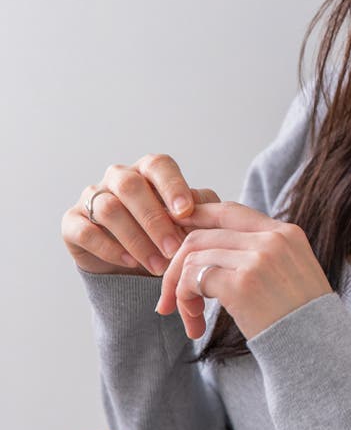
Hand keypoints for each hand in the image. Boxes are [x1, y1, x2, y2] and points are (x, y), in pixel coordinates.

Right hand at [61, 153, 219, 281]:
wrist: (135, 262)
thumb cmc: (168, 231)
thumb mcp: (191, 219)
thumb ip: (199, 208)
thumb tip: (197, 208)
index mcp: (148, 169)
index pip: (159, 165)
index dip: (172, 186)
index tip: (185, 211)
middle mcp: (118, 177)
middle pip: (131, 186)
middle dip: (154, 220)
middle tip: (173, 249)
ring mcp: (92, 197)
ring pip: (108, 209)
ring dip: (136, 239)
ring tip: (158, 264)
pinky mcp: (72, 223)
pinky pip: (85, 231)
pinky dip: (109, 248)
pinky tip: (130, 262)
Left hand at [156, 201, 333, 340]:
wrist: (318, 349)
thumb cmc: (302, 318)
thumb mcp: (291, 272)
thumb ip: (261, 253)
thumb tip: (215, 251)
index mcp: (286, 231)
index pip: (229, 210)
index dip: (197, 220)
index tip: (176, 242)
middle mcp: (272, 237)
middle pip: (204, 232)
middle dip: (177, 263)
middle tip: (170, 296)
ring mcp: (258, 257)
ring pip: (194, 256)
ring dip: (180, 289)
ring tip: (190, 318)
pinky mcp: (243, 283)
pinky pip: (194, 279)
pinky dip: (185, 301)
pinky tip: (196, 326)